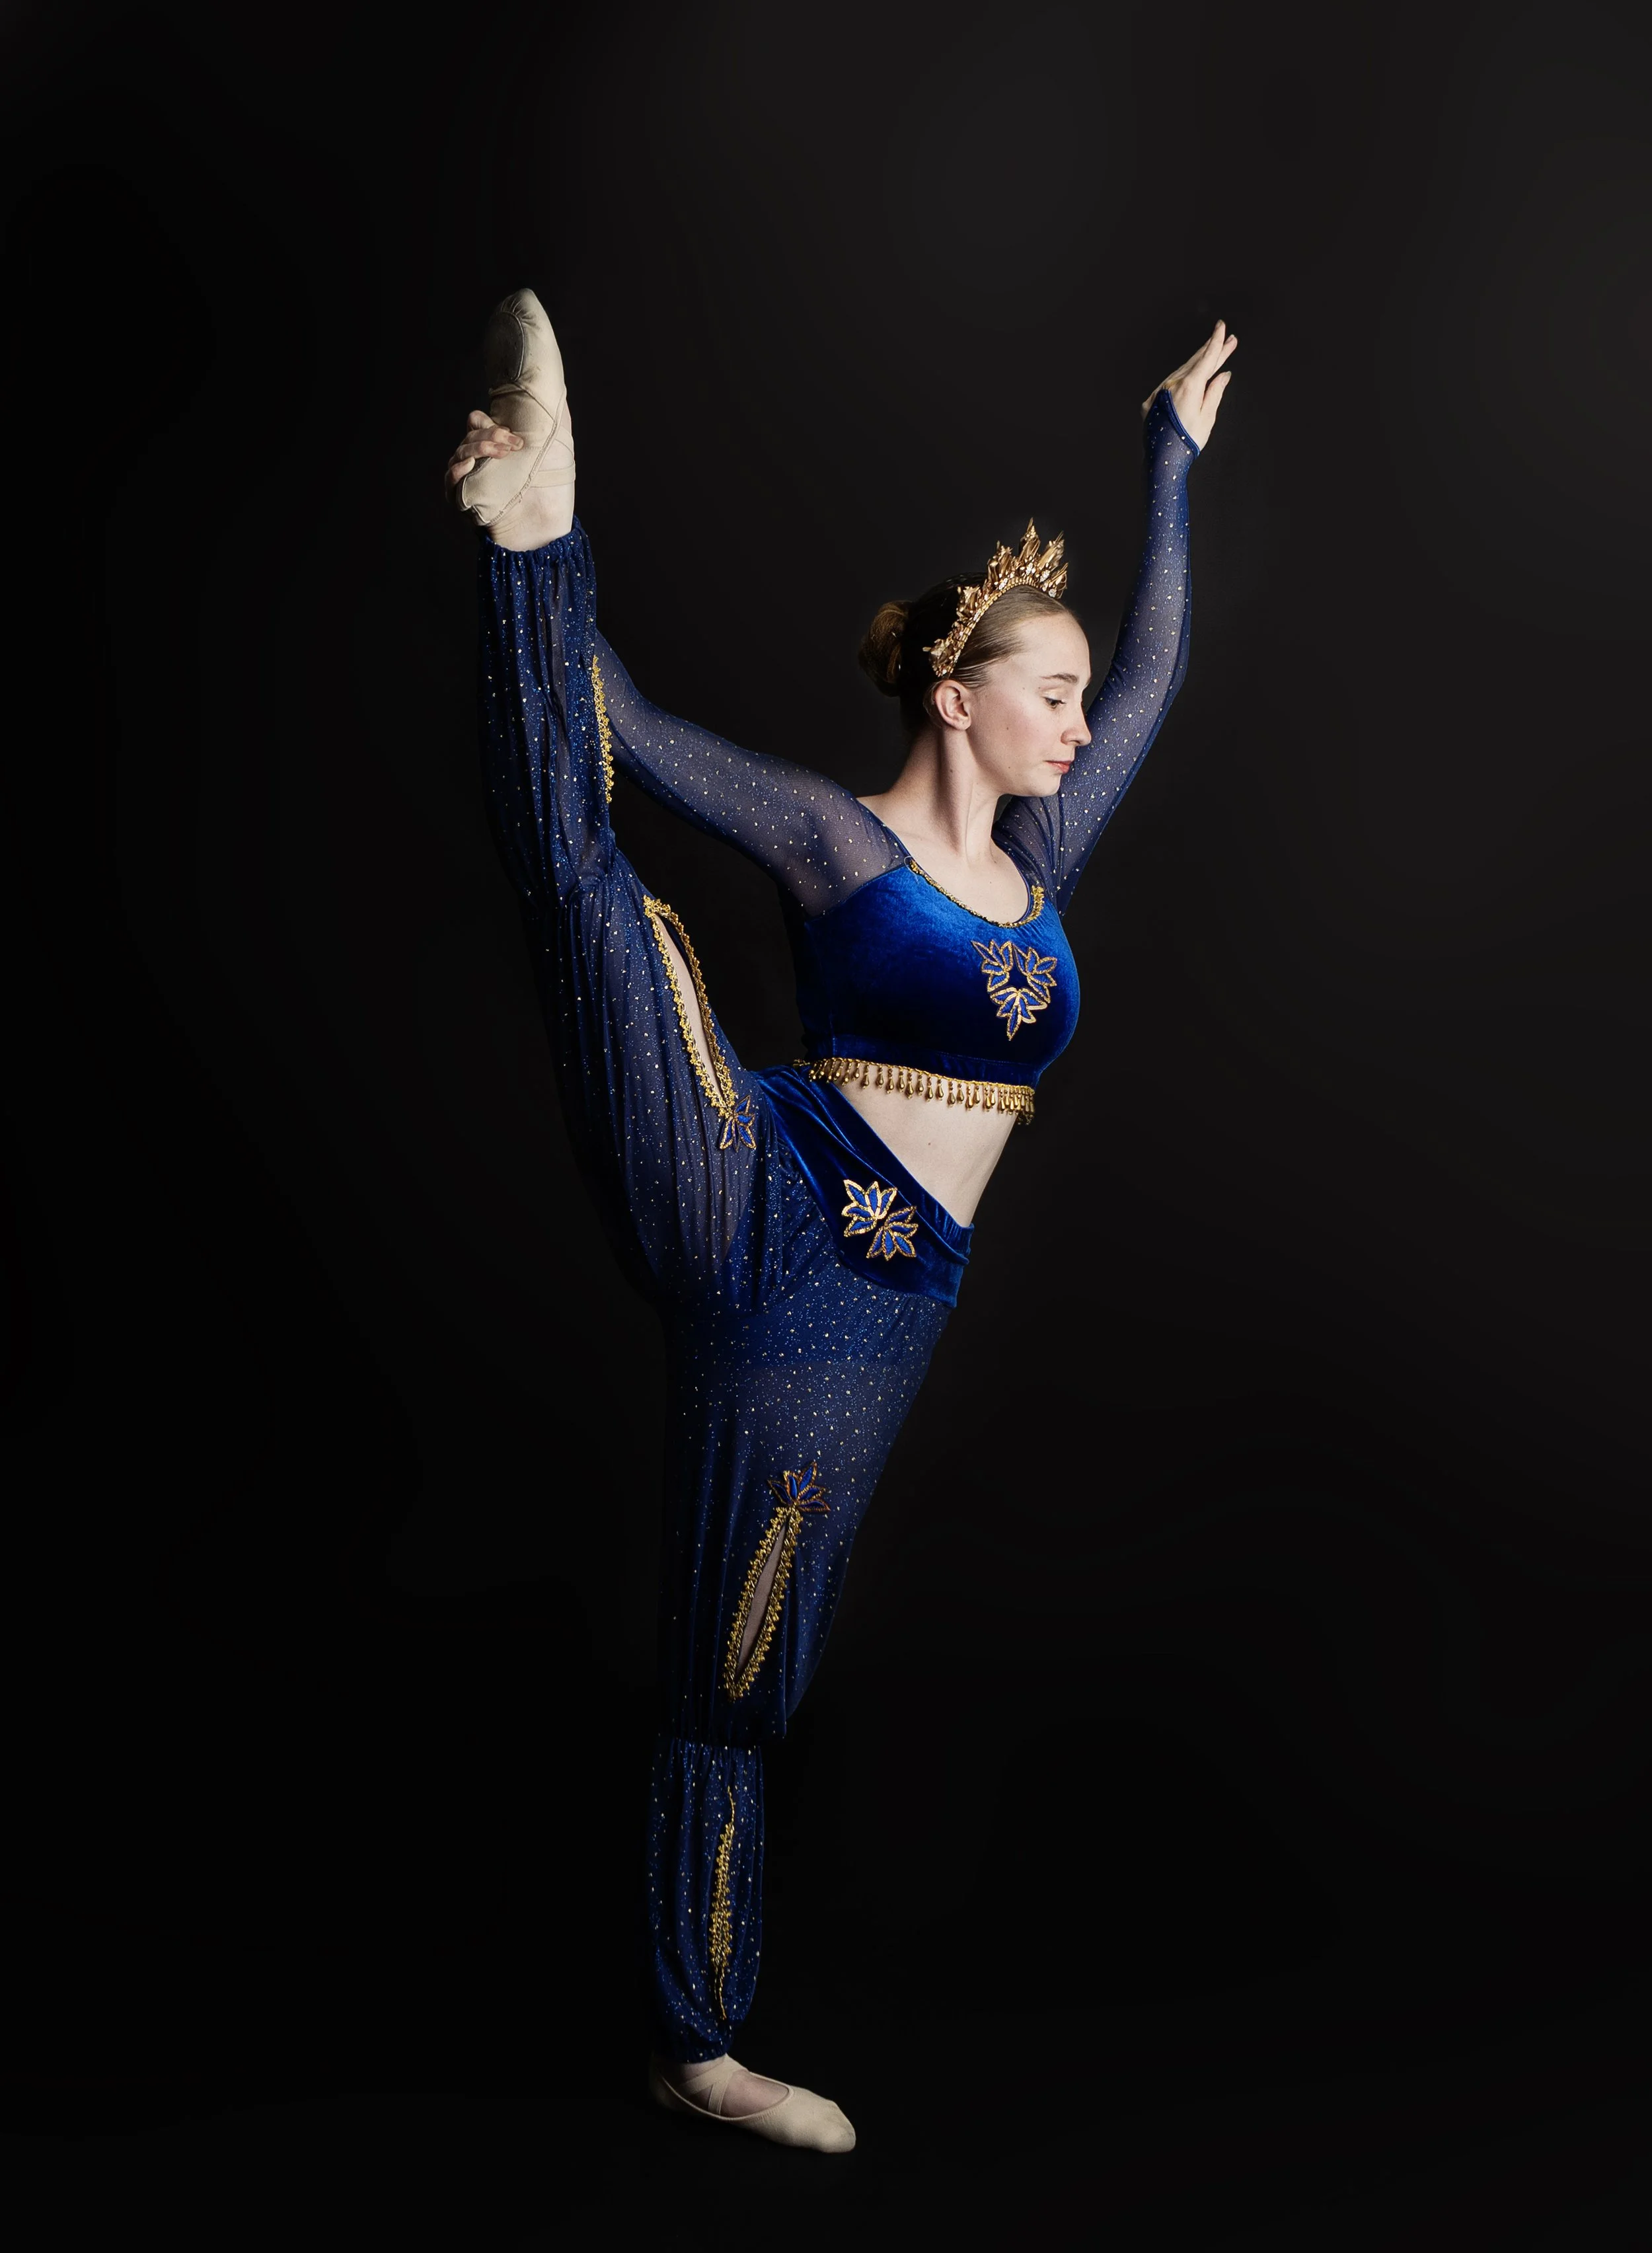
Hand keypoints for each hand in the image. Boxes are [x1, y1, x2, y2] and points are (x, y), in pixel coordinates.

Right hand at [444, 408, 522, 505]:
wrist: (517, 519)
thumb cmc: (518, 487)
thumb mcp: (522, 462)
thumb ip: (516, 444)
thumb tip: (521, 429)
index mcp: (479, 443)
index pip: (476, 421)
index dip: (489, 423)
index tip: (511, 432)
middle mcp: (466, 455)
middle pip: (471, 436)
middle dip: (493, 437)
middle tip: (515, 444)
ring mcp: (458, 472)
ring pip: (463, 453)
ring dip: (482, 449)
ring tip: (502, 452)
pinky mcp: (454, 493)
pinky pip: (451, 478)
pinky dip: (459, 469)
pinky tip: (470, 463)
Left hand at [1141, 321, 1236, 449]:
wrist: (1161, 461)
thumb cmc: (1187, 441)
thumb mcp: (1207, 416)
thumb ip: (1215, 392)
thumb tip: (1223, 375)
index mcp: (1190, 385)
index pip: (1207, 358)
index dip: (1217, 342)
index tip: (1222, 327)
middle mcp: (1172, 384)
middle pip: (1195, 361)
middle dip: (1212, 349)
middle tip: (1226, 338)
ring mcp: (1159, 391)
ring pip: (1181, 370)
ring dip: (1197, 361)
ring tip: (1212, 353)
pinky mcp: (1150, 400)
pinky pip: (1169, 383)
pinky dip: (1182, 377)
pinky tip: (1190, 375)